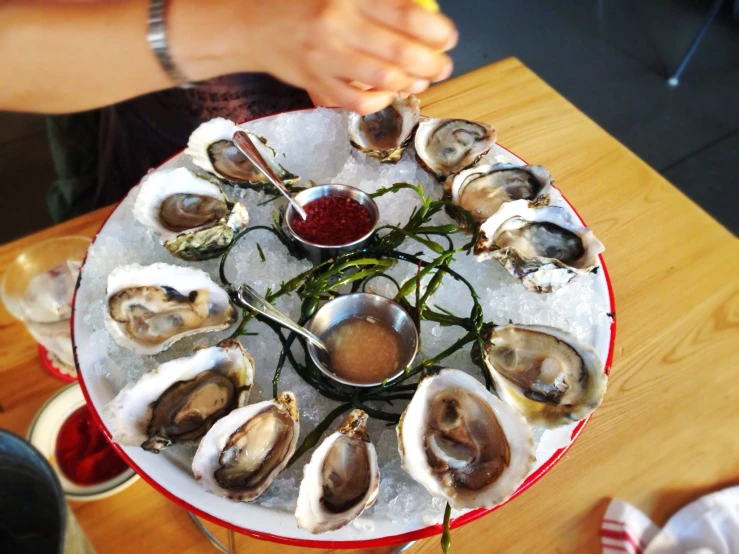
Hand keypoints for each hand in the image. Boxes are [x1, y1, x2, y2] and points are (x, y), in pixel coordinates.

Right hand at [175, 0, 456, 114]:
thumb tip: (421, 11)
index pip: (408, 14)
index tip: (447, 37)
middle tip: (443, 66)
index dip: (437, 30)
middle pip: (403, 52)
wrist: (251, 24)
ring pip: (384, 80)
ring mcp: (325, 57)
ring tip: (421, 81)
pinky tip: (387, 94)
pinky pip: (357, 101)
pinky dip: (379, 101)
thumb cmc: (301, 2)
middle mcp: (337, 24)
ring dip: (411, 84)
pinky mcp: (315, 83)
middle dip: (433, 64)